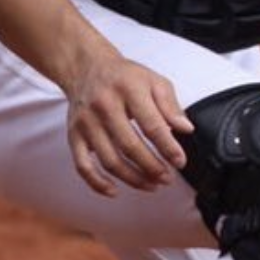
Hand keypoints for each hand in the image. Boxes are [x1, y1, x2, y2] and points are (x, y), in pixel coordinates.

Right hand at [65, 50, 193, 196]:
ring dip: (133, 178)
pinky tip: (115, 191)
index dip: (168, 147)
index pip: (151, 124)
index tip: (180, 161)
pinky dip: (98, 183)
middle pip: (129, 146)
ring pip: (109, 160)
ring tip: (152, 185)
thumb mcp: (153, 81)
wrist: (86, 67)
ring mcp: (86, 123)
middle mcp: (104, 106)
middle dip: (152, 167)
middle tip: (167, 178)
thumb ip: (170, 105)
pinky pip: (83, 166)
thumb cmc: (125, 77)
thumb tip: (186, 129)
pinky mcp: (73, 135)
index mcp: (128, 90)